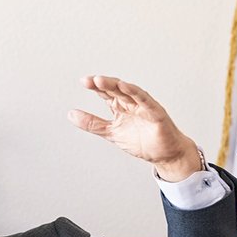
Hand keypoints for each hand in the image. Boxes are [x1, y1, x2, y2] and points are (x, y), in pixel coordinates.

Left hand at [68, 75, 201, 181]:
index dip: (96, 87)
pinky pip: (146, 100)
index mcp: (121, 107)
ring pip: (129, 91)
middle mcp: (132, 103)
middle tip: (89, 80)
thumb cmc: (142, 141)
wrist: (165, 155)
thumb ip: (92, 124)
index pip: (106, 93)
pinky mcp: (156, 113)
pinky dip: (135, 92)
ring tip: (100, 80)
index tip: (84, 82)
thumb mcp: (111, 133)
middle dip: (102, 84)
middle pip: (116, 89)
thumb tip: (71, 114)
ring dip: (115, 85)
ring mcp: (144, 107)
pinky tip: (125, 86)